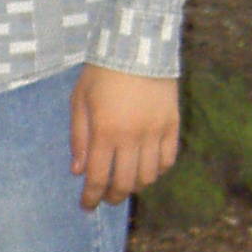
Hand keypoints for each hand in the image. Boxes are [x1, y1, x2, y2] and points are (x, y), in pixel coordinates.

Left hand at [69, 65, 179, 209]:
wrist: (137, 45)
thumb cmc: (102, 72)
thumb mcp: (79, 101)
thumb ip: (79, 137)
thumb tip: (78, 171)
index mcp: (105, 131)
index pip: (98, 177)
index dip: (91, 197)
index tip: (87, 206)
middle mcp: (132, 136)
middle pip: (125, 182)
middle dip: (113, 196)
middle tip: (107, 198)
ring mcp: (155, 132)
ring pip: (149, 176)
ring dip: (136, 186)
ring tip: (126, 184)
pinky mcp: (172, 124)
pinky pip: (168, 159)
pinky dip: (158, 171)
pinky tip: (148, 170)